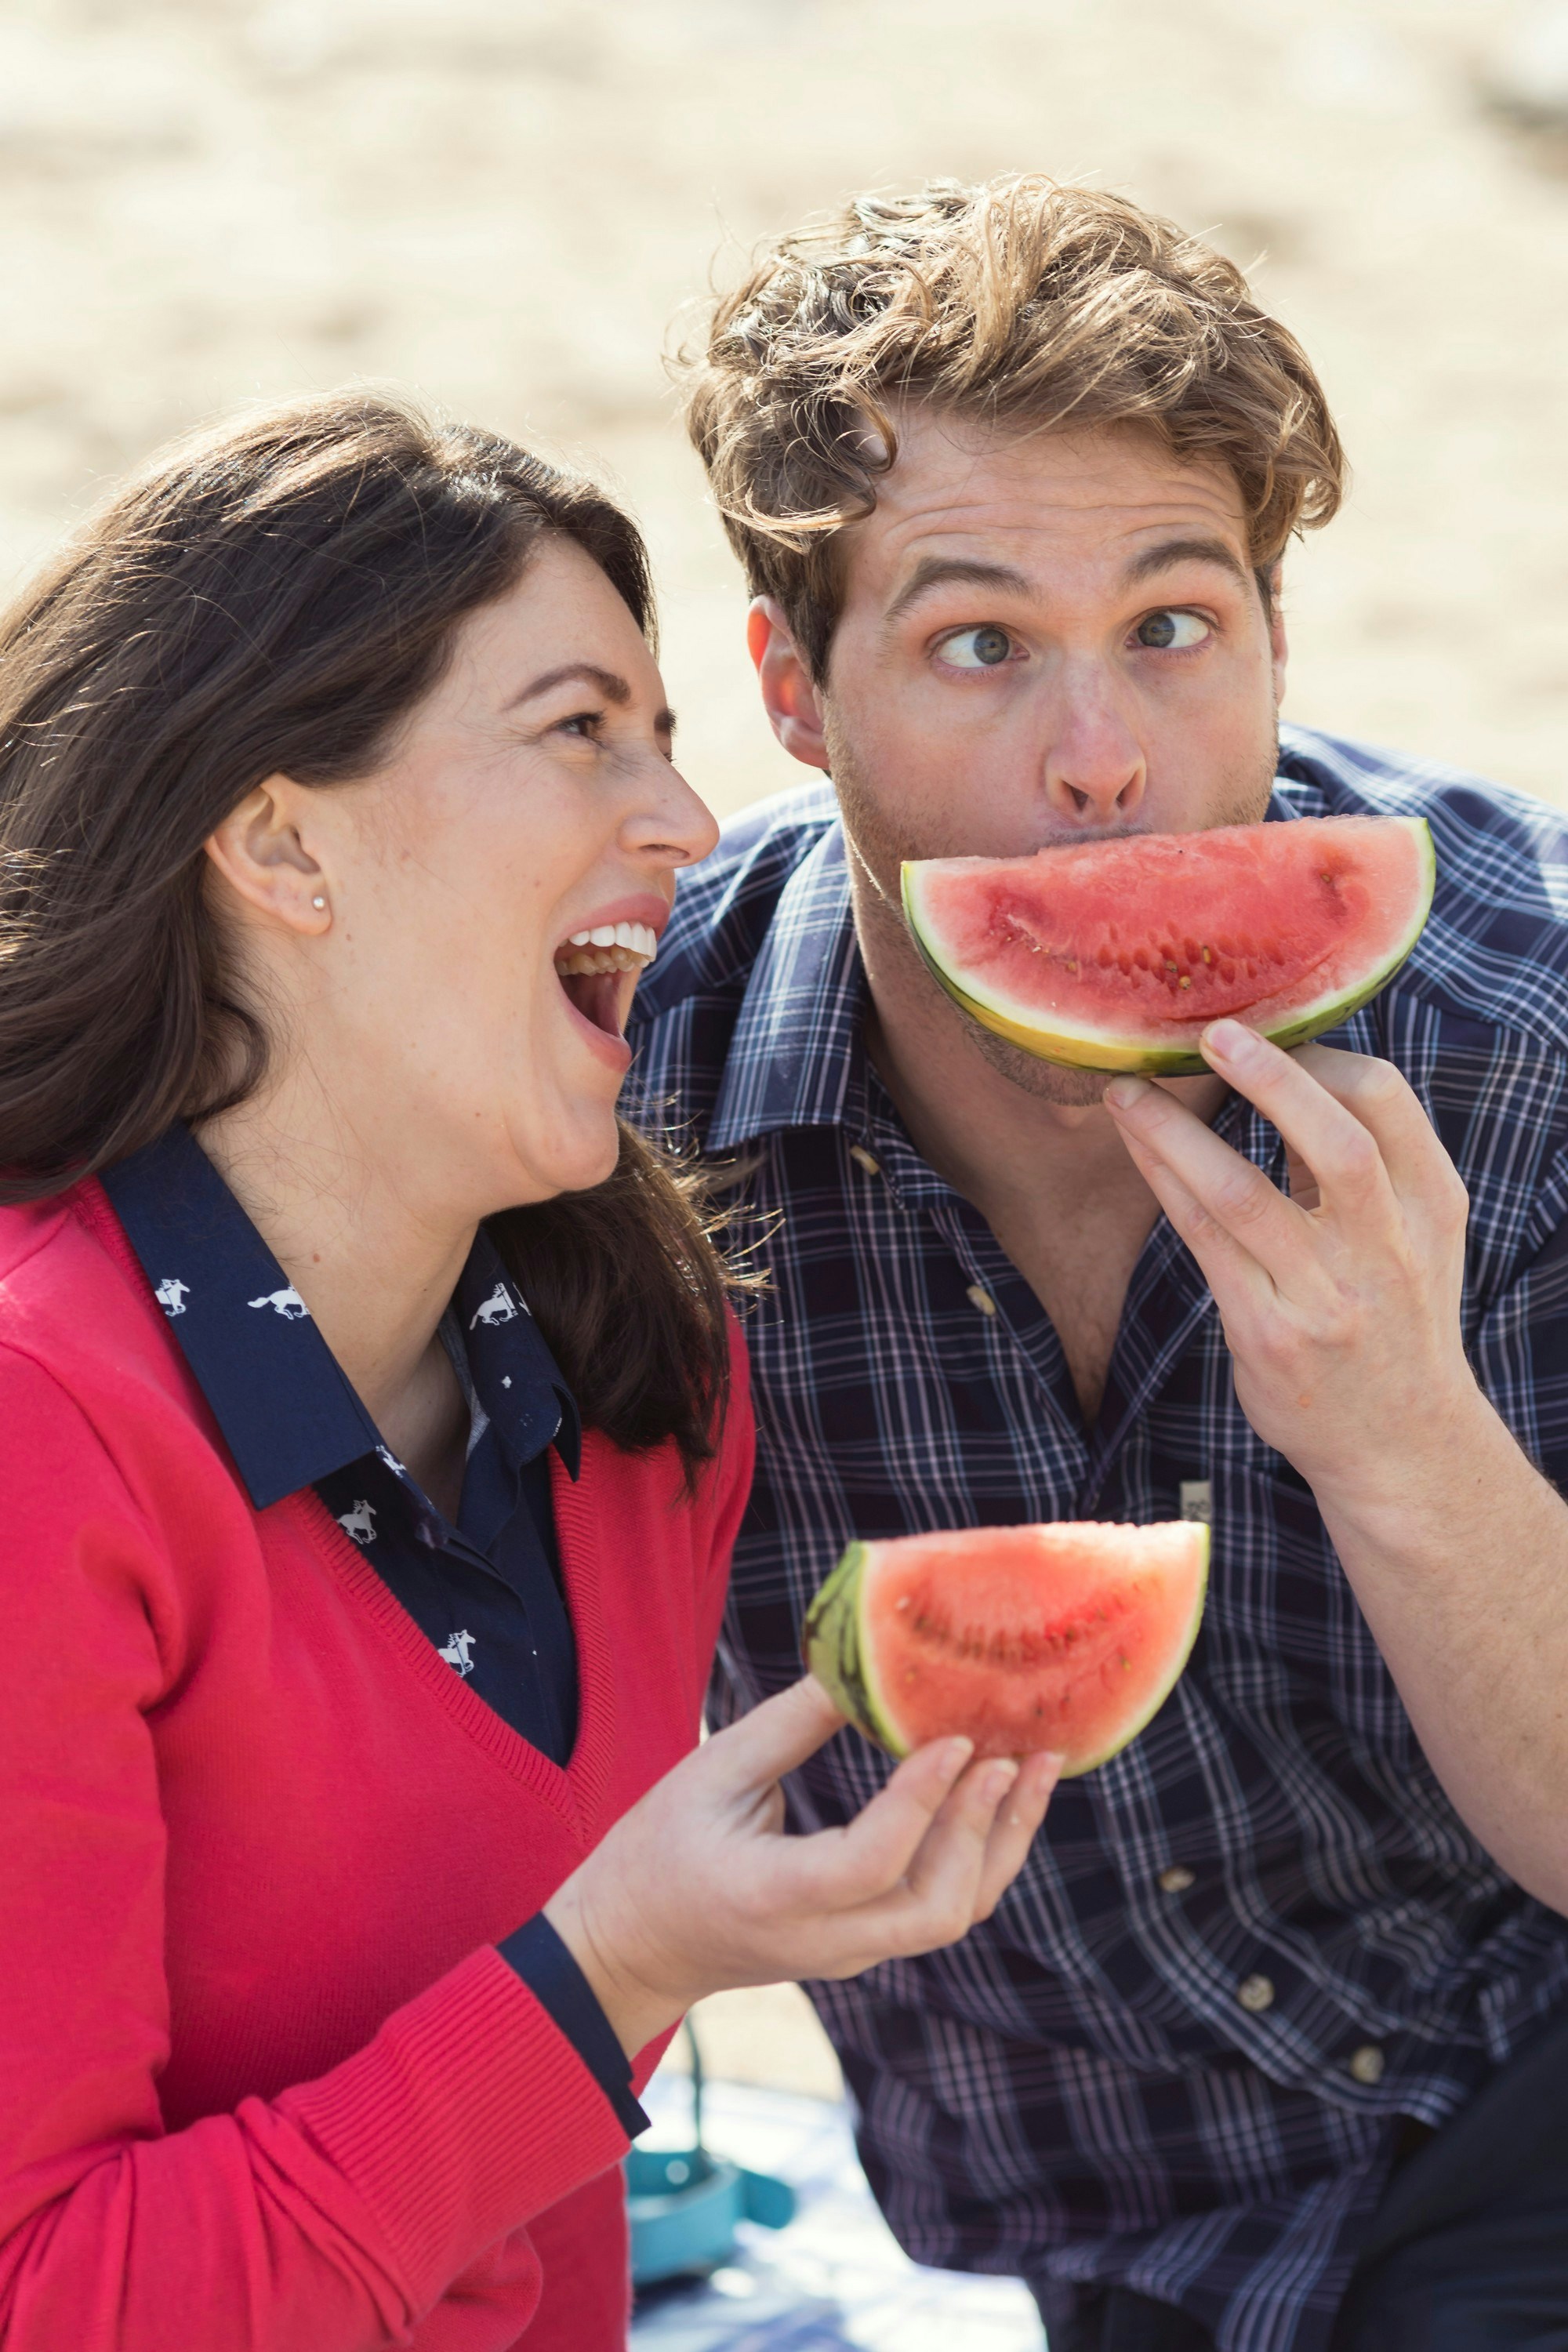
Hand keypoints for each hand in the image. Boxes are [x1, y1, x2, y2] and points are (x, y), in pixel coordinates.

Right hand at [545, 1675, 1059, 2058]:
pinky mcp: (863, 1945)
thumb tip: (860, 1665)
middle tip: (1014, 1752)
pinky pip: (938, 1910)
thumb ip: (789, 1725)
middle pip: (935, 1909)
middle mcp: (824, 1940)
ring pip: (951, 1916)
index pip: (869, 1864)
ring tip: (1036, 1767)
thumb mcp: (710, 1773)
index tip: (956, 1738)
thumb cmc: (659, 1850)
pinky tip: (1000, 1798)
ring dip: (1001, 1842)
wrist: (633, 1946)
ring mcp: (850, 1953)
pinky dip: (980, 1855)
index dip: (920, 1803)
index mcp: (772, 1895)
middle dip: (984, 1829)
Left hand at [1103, 1019, 1483, 1512]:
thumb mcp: (1415, 1238)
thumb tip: (1290, 1069)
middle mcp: (1386, 1248)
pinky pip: (1204, 1240)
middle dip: (1270, 1079)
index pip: (1386, 1102)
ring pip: (1244, 1193)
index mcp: (1431, 1206)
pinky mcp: (1269, 1332)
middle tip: (1210, 1032)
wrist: (1403, 1445)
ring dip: (1176, 1133)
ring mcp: (1326, 1295)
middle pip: (1335, 1141)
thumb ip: (1365, 1164)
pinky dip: (1167, 1183)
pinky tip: (1138, 1148)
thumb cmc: (1395, 1319)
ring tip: (1127, 1091)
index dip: (1318, 1057)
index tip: (1262, 1033)